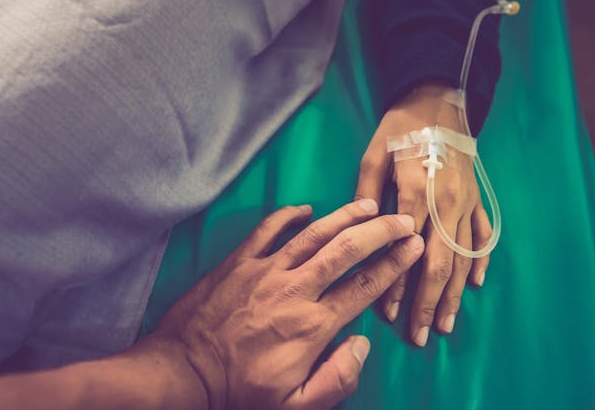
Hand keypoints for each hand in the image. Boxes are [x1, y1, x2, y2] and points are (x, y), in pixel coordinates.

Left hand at [150, 200, 423, 409]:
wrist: (181, 373)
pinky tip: (304, 208)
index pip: (363, 287)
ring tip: (368, 204)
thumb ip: (335, 379)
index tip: (413, 247)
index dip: (392, 265)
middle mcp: (294, 290)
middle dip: (379, 232)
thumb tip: (362, 344)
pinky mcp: (237, 262)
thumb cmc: (238, 393)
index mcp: (312, 325)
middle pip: (345, 250)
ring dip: (343, 216)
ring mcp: (263, 271)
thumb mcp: (293, 406)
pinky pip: (265, 230)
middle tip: (403, 219)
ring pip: (312, 234)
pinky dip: (286, 215)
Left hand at [355, 82, 492, 345]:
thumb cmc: (398, 128)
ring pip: (462, 257)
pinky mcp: (478, 198)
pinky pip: (482, 236)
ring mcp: (466, 202)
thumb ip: (366, 196)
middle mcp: (445, 204)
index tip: (389, 314)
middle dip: (428, 304)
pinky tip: (473, 284)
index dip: (397, 284)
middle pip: (438, 264)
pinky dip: (479, 261)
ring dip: (453, 294)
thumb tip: (360, 232)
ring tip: (446, 324)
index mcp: (415, 192)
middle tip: (421, 336)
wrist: (439, 99)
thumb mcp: (372, 156)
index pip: (405, 250)